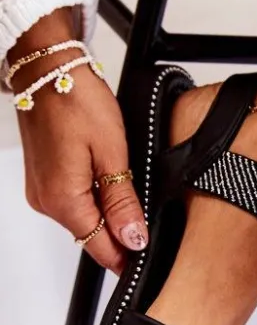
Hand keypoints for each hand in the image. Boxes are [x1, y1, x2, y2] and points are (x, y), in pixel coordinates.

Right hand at [10, 19, 147, 272]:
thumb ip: (122, 201)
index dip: (127, 255)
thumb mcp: (112, 152)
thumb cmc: (76, 99)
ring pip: (83, 219)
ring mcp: (41, 191)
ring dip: (107, 214)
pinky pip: (73, 201)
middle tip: (147, 218)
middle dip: (119, 234)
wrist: (47, 69)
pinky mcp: (43, 179)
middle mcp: (46, 202)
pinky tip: (109, 180)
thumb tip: (133, 239)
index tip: (148, 253)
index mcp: (63, 200)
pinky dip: (94, 199)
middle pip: (91, 236)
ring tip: (130, 191)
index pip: (100, 248)